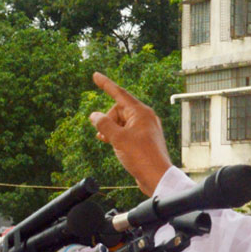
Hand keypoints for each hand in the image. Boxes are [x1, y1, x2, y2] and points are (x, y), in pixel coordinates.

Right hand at [89, 72, 172, 194]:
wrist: (156, 176)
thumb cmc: (141, 156)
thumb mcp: (117, 138)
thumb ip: (104, 124)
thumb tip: (94, 115)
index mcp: (141, 112)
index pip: (119, 93)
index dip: (106, 84)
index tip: (95, 75)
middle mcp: (144, 117)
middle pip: (118, 110)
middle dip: (107, 119)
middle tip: (103, 134)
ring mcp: (144, 128)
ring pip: (121, 121)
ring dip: (110, 128)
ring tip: (104, 140)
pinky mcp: (143, 139)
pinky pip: (126, 130)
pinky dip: (116, 134)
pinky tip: (108, 141)